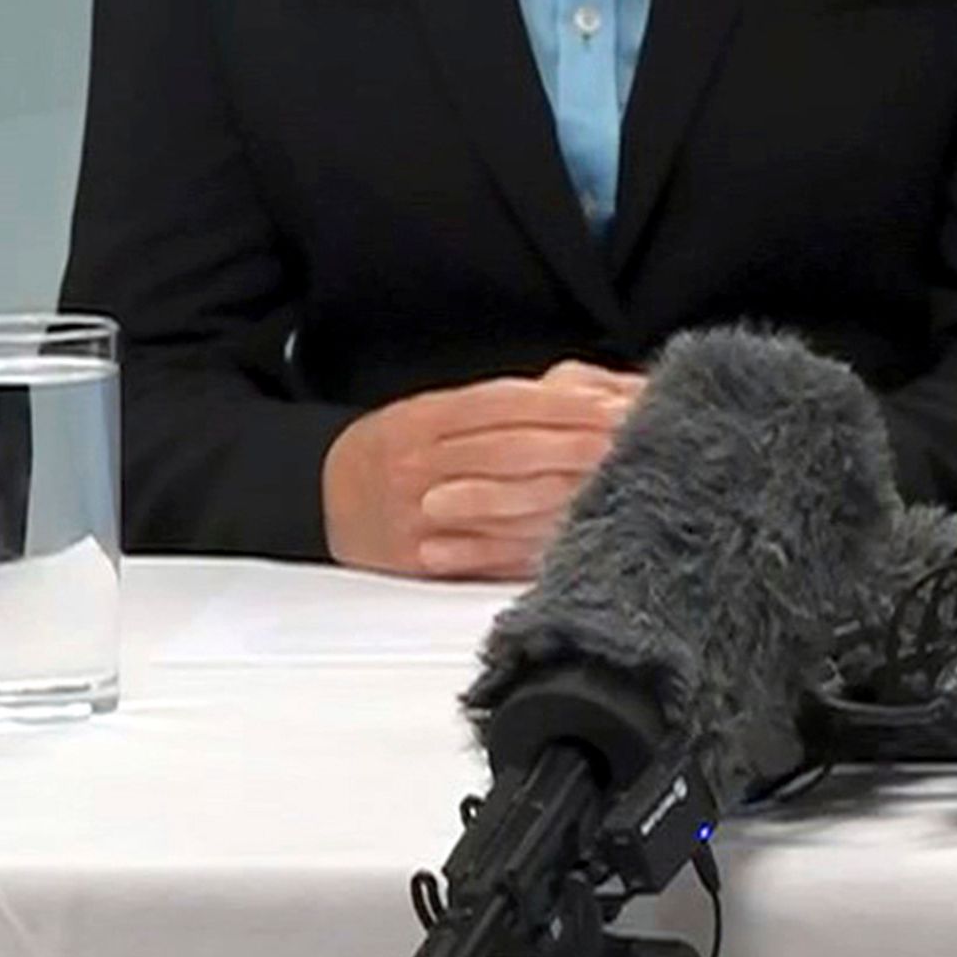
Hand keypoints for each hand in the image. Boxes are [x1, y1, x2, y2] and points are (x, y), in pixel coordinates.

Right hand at [321, 362, 645, 579]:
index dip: (564, 403)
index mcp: (424, 418)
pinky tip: (575, 530)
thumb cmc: (397, 450)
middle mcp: (420, 463)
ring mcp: (420, 515)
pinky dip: (536, 541)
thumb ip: (505, 405)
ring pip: (507, 502)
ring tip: (618, 482)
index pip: (505, 403)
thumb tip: (587, 395)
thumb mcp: (434, 410)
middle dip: (580, 445)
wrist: (322, 501)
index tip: (614, 404)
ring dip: (569, 492)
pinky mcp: (423, 560)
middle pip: (513, 450)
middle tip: (634, 441)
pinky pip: (489, 551)